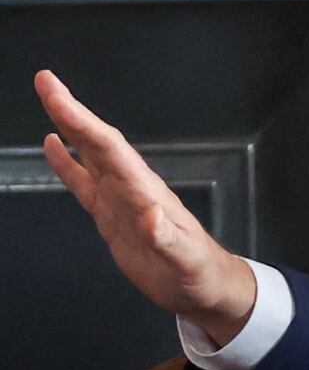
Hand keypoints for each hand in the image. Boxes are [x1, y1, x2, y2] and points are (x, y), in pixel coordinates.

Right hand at [35, 70, 256, 345]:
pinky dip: (67, 164)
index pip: (108, 148)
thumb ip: (167, 239)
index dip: (81, 120)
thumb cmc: (198, 272)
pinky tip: (53, 146)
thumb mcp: (185, 260)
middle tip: (44, 82)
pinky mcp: (113, 216)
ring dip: (69, 128)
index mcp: (144, 191)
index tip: (56, 94)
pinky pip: (84, 183)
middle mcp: (131, 187)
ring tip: (49, 101)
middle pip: (96, 142)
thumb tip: (149, 216)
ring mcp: (121, 200)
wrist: (204, 287)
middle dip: (71, 112)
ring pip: (89, 156)